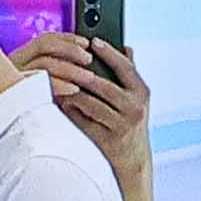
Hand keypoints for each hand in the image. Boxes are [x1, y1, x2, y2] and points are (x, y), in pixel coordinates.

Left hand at [41, 39, 149, 165]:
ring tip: (58, 79)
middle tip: (66, 59)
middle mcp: (134, 107)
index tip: (93, 41)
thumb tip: (126, 48)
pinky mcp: (107, 138)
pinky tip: (62, 100)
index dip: (109, 53)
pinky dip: (71, 109)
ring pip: (90, 103)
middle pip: (104, 85)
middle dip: (82, 72)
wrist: (133, 159)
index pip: (125, 67)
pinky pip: (84, 120)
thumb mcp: (137, 98)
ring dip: (72, 91)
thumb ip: (130, 74)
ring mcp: (121, 124)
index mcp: (142, 92)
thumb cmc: (130, 122)